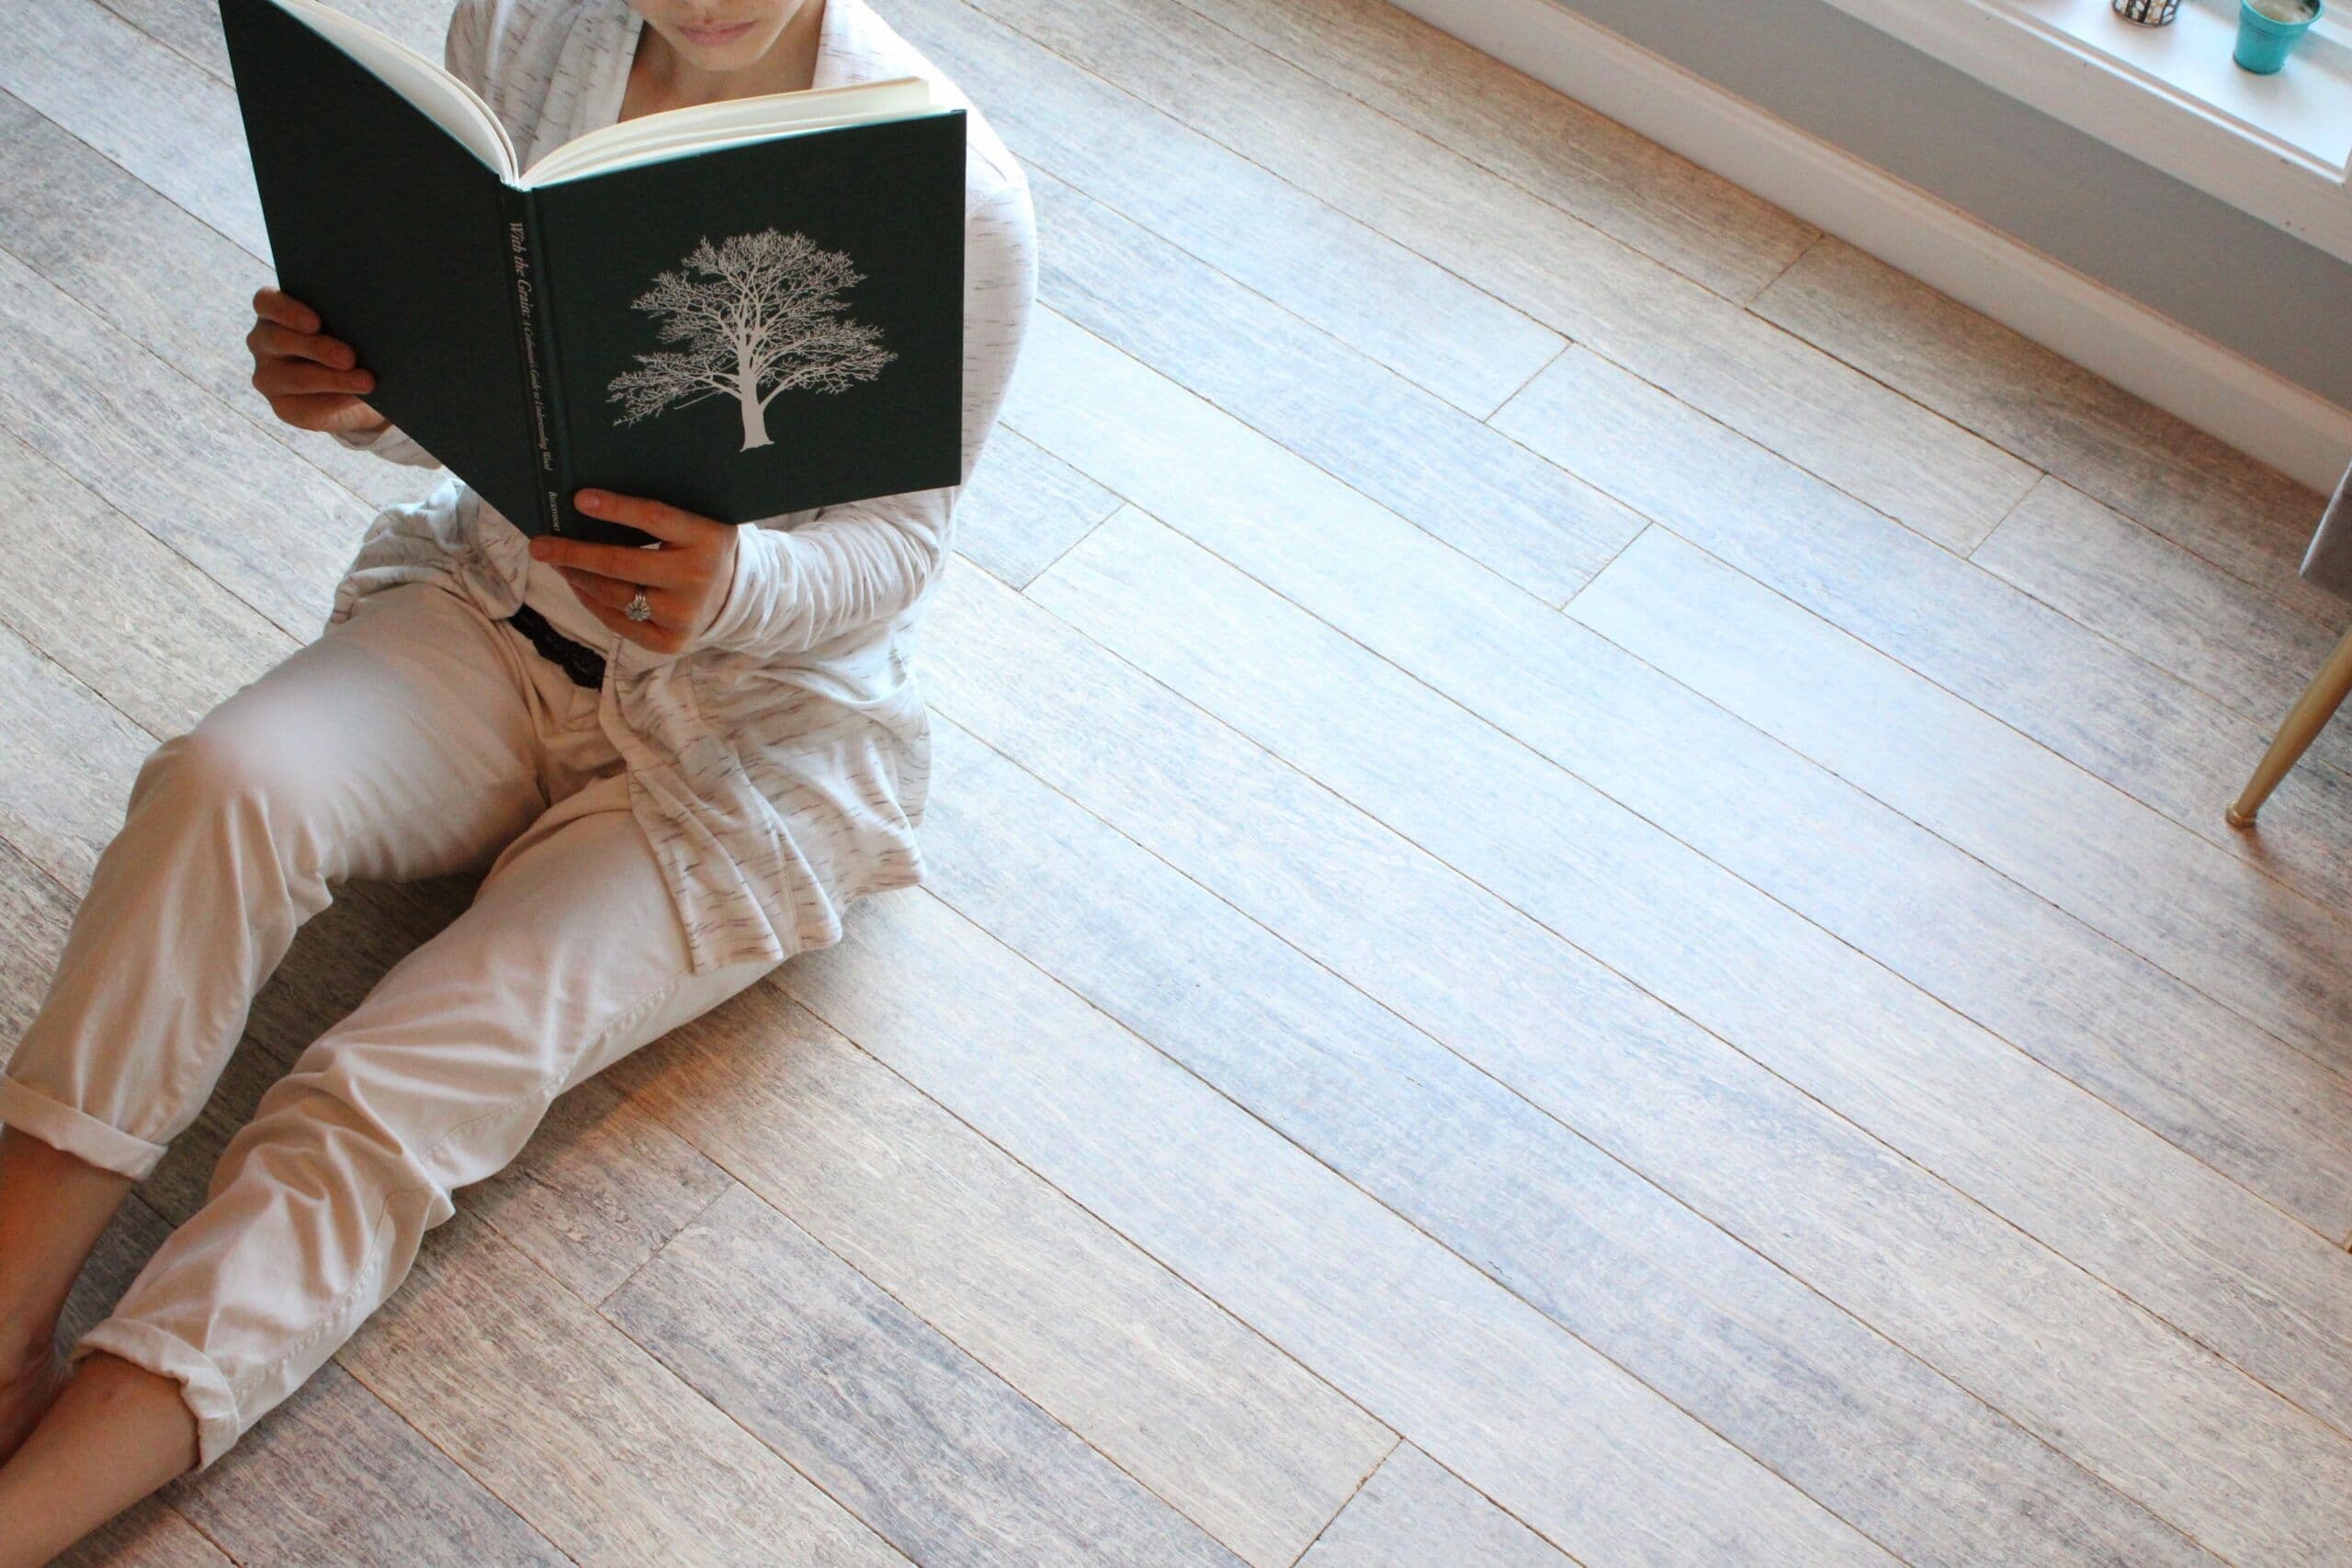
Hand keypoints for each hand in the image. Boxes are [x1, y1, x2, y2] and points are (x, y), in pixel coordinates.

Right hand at [247, 287, 385, 433]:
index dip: (287, 311)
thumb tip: (371, 322)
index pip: (266, 302)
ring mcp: (268, 376)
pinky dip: (336, 401)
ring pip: (296, 377)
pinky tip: (357, 398)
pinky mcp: (283, 406)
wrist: (355, 387)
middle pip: (279, 340)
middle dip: (317, 348)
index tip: (315, 322)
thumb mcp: (348, 326)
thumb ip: (348, 319)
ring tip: (366, 381)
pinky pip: (305, 407)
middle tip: (350, 357)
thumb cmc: (348, 342)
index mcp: (274, 312)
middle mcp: (263, 342)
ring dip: (334, 380)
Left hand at [529, 488, 740, 654]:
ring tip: (555, 562)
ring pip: (614, 595)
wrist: (734, 596)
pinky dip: (591, 601)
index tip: (578, 499)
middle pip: (623, 563)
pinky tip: (577, 584)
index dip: (615, 509)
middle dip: (575, 553)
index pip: (654, 518)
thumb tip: (590, 501)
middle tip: (540, 545)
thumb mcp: (696, 522)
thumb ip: (660, 513)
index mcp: (707, 538)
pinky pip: (617, 621)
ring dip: (577, 577)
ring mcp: (683, 614)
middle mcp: (696, 578)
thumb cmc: (700, 547)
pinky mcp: (668, 641)